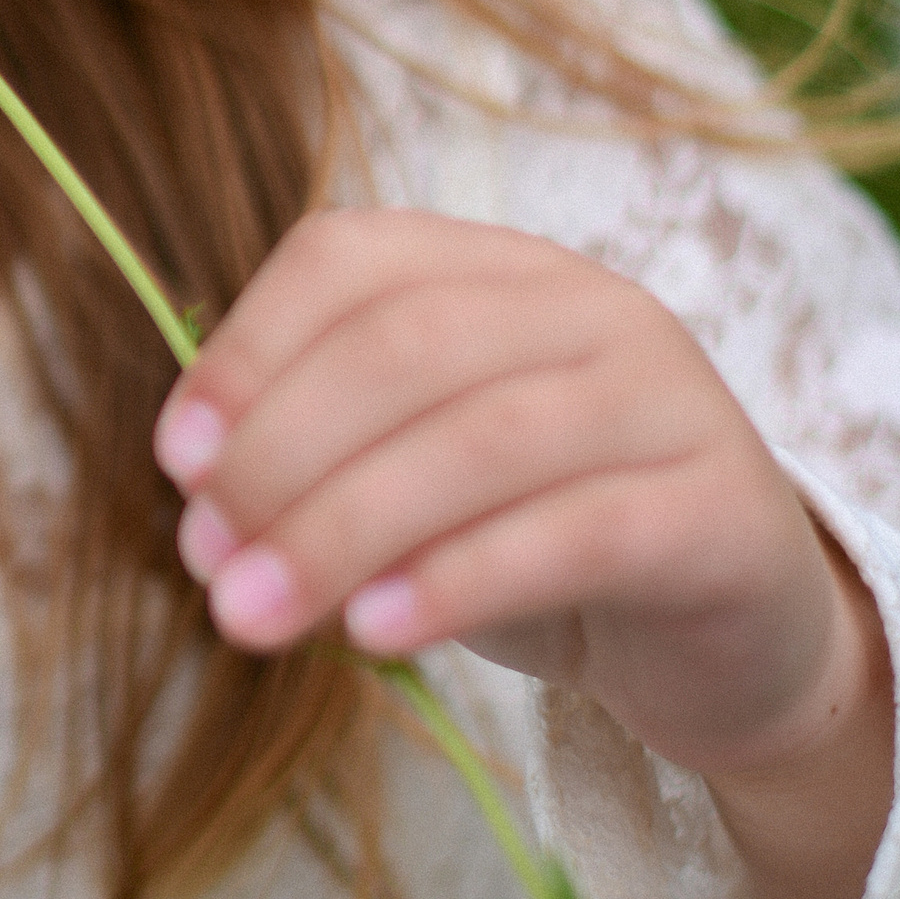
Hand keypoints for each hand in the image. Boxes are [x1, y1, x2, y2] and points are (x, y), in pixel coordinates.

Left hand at [150, 210, 894, 898]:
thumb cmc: (531, 541)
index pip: (349, 261)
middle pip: (403, 348)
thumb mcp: (409, 485)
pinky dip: (456, 580)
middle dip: (280, 458)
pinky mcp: (718, 509)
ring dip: (341, 530)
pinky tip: (375, 632)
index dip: (247, 352)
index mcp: (494, 270)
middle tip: (207, 563)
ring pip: (481, 440)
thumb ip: (316, 469)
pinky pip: (576, 532)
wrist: (721, 637)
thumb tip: (203, 509)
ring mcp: (665, 399)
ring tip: (253, 616)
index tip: (177, 460)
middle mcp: (587, 308)